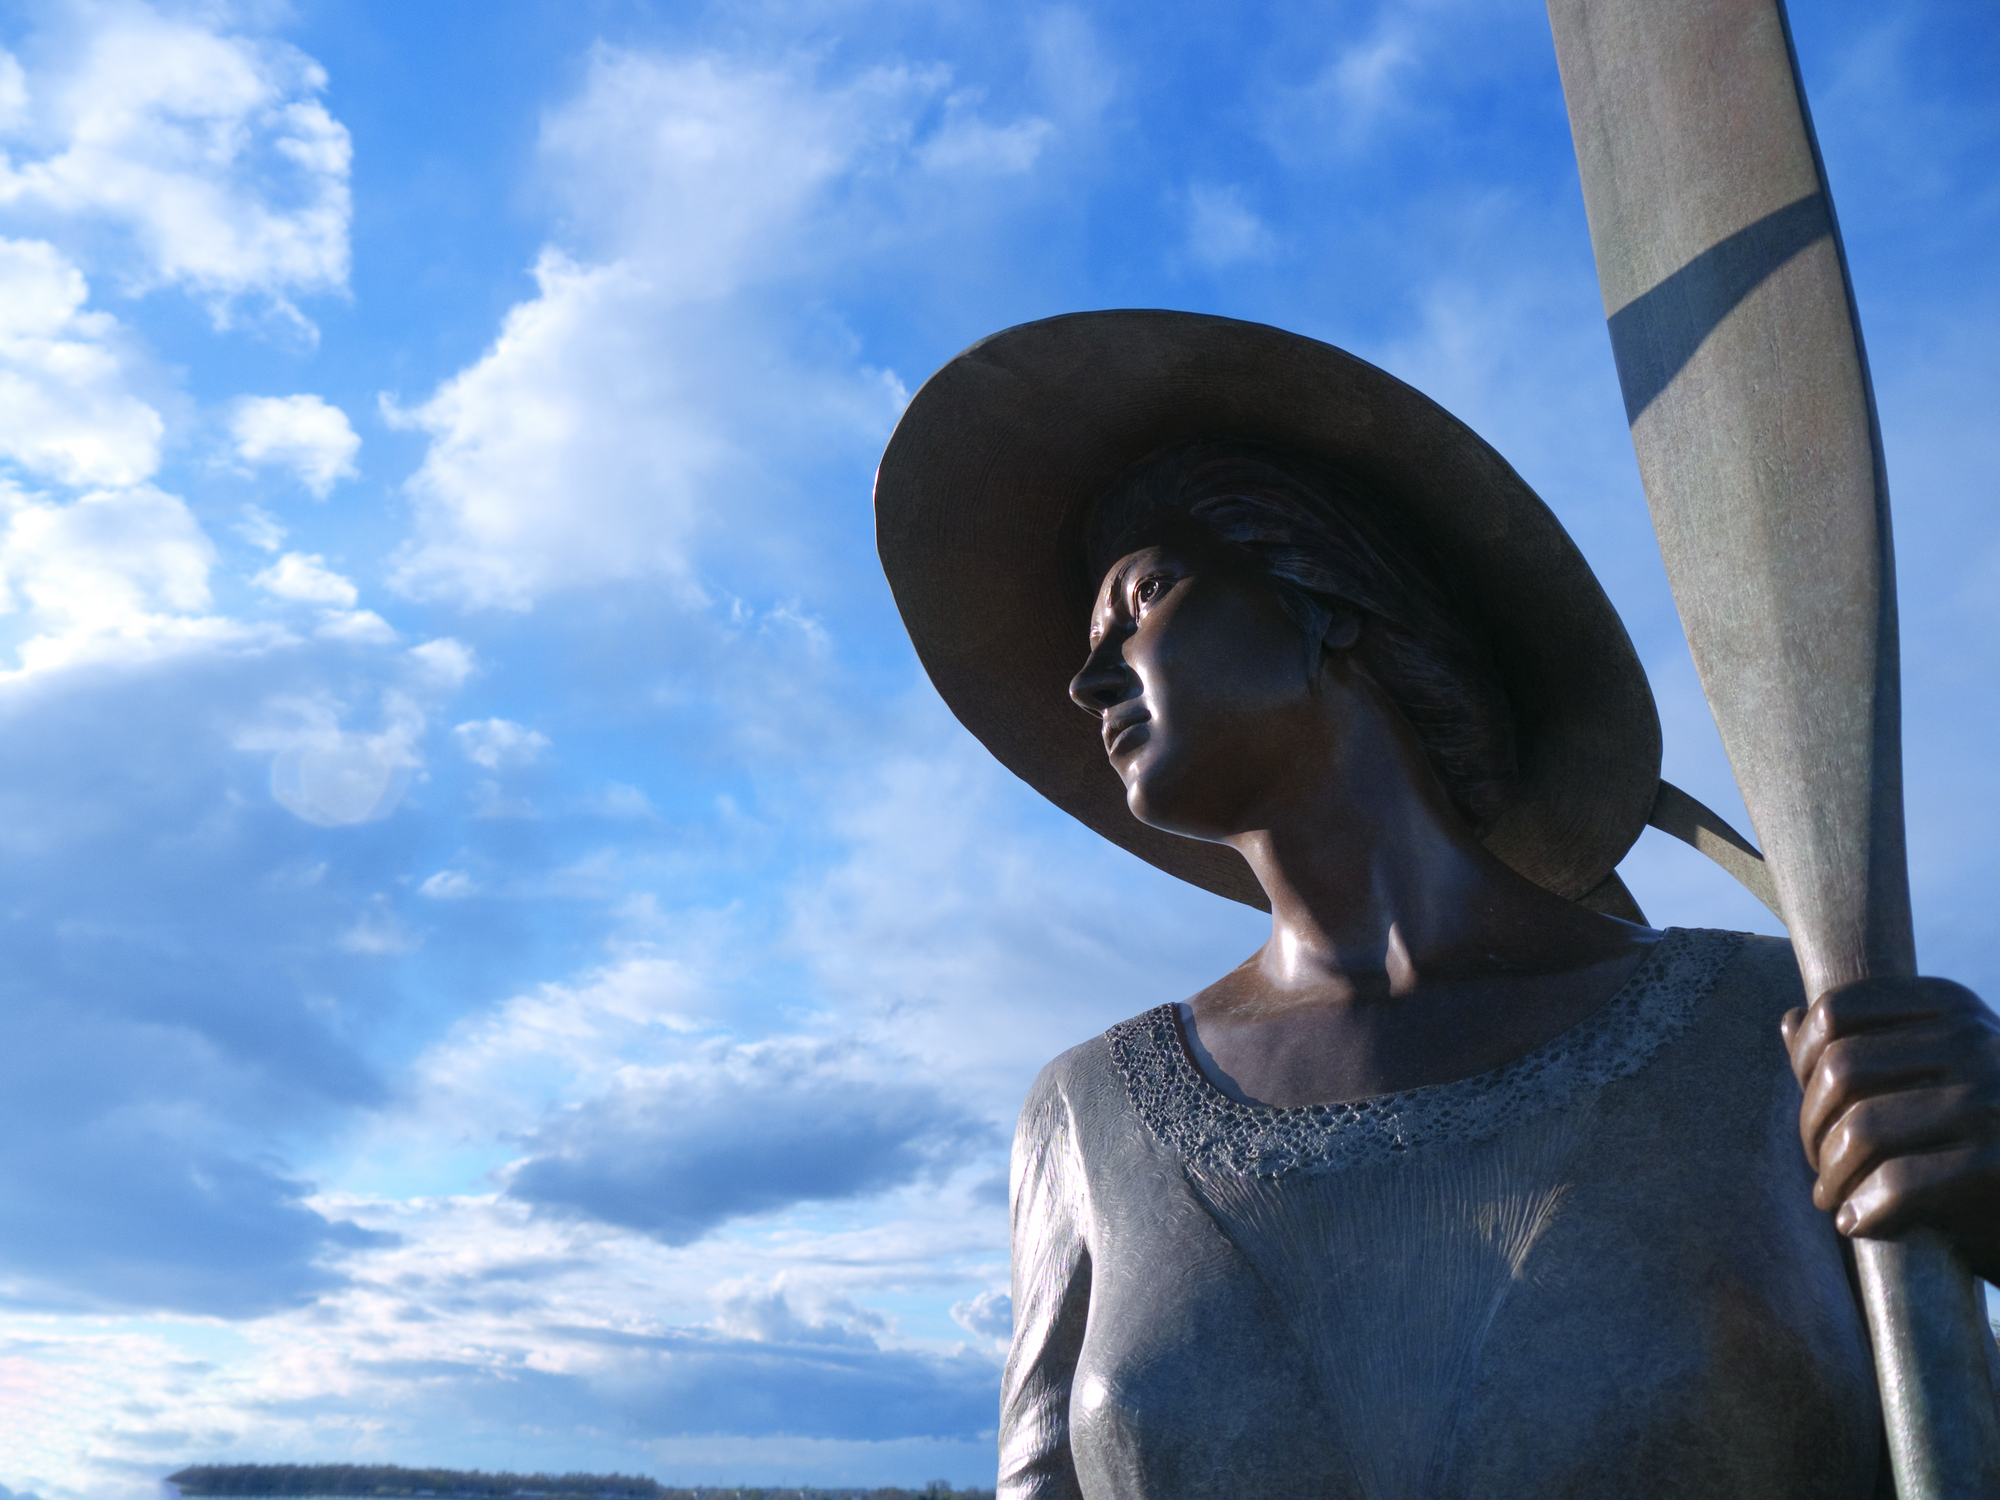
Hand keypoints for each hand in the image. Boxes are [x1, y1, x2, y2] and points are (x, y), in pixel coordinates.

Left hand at [1782, 976, 1999, 1284]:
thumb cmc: (1972, 1134)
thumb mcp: (1926, 1074)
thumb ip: (1861, 1046)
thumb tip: (1790, 1020)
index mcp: (1950, 1006)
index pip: (1834, 1013)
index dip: (1802, 1063)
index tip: (1812, 1106)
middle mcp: (1974, 1041)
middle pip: (1839, 1070)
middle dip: (1812, 1126)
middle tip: (1819, 1165)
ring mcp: (1989, 1101)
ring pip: (1860, 1128)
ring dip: (1832, 1173)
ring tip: (1832, 1196)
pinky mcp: (1996, 1163)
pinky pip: (1897, 1182)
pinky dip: (1863, 1208)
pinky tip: (1855, 1221)